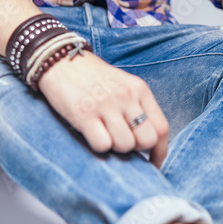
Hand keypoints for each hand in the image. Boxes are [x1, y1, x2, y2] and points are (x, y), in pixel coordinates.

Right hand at [36, 50, 169, 167]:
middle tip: (123, 141)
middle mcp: (125, 96)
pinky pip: (103, 145)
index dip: (160, 150)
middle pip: (147, 140)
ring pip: (125, 145)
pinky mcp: (84, 115)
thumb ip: (137, 108)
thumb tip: (148, 141)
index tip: (153, 161)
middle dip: (137, 149)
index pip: (162, 128)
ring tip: (105, 135)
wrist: (60, 62)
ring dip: (116, 148)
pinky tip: (92, 134)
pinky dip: (99, 146)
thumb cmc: (93, 78)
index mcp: (139, 89)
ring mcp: (105, 105)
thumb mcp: (123, 85)